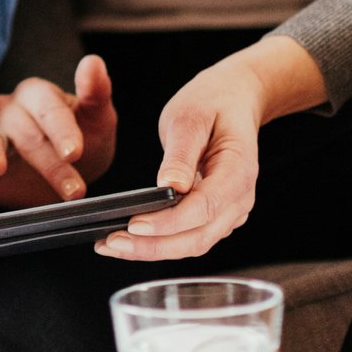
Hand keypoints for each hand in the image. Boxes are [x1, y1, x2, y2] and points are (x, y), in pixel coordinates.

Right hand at [0, 56, 116, 205]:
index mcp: (37, 94)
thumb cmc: (87, 139)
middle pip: (22, 130)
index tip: (75, 151)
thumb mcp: (99, 118)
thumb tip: (94, 60)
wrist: (73, 173)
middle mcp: (9, 110)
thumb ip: (95, 92)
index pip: (45, 105)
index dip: (60, 127)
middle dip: (47, 160)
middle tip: (73, 188)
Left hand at [96, 54, 266, 261]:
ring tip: (111, 245)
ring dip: (154, 250)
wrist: (233, 101)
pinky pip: (190, 237)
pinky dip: (161, 243)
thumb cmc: (212, 104)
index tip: (136, 225)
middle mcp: (239, 198)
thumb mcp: (190, 118)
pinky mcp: (216, 215)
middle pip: (199, 237)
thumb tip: (169, 186)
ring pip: (194, 243)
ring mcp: (230, 210)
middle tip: (112, 244)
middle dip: (154, 246)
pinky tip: (130, 240)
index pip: (205, 207)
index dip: (170, 222)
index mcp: (238, 171)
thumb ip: (181, 153)